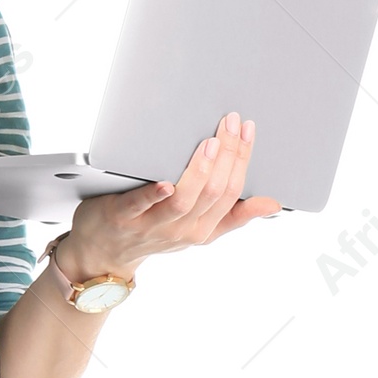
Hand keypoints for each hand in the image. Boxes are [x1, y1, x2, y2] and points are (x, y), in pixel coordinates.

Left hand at [55, 113, 281, 283]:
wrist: (104, 255)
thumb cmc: (152, 233)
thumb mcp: (199, 230)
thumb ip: (234, 215)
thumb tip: (273, 204)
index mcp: (203, 230)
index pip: (232, 193)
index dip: (242, 159)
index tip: (247, 129)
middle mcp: (181, 230)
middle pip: (213, 193)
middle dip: (227, 155)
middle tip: (230, 123)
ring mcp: (151, 225)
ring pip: (184, 201)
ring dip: (199, 171)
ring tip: (210, 144)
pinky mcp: (122, 218)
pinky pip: (140, 206)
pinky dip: (153, 194)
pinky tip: (165, 182)